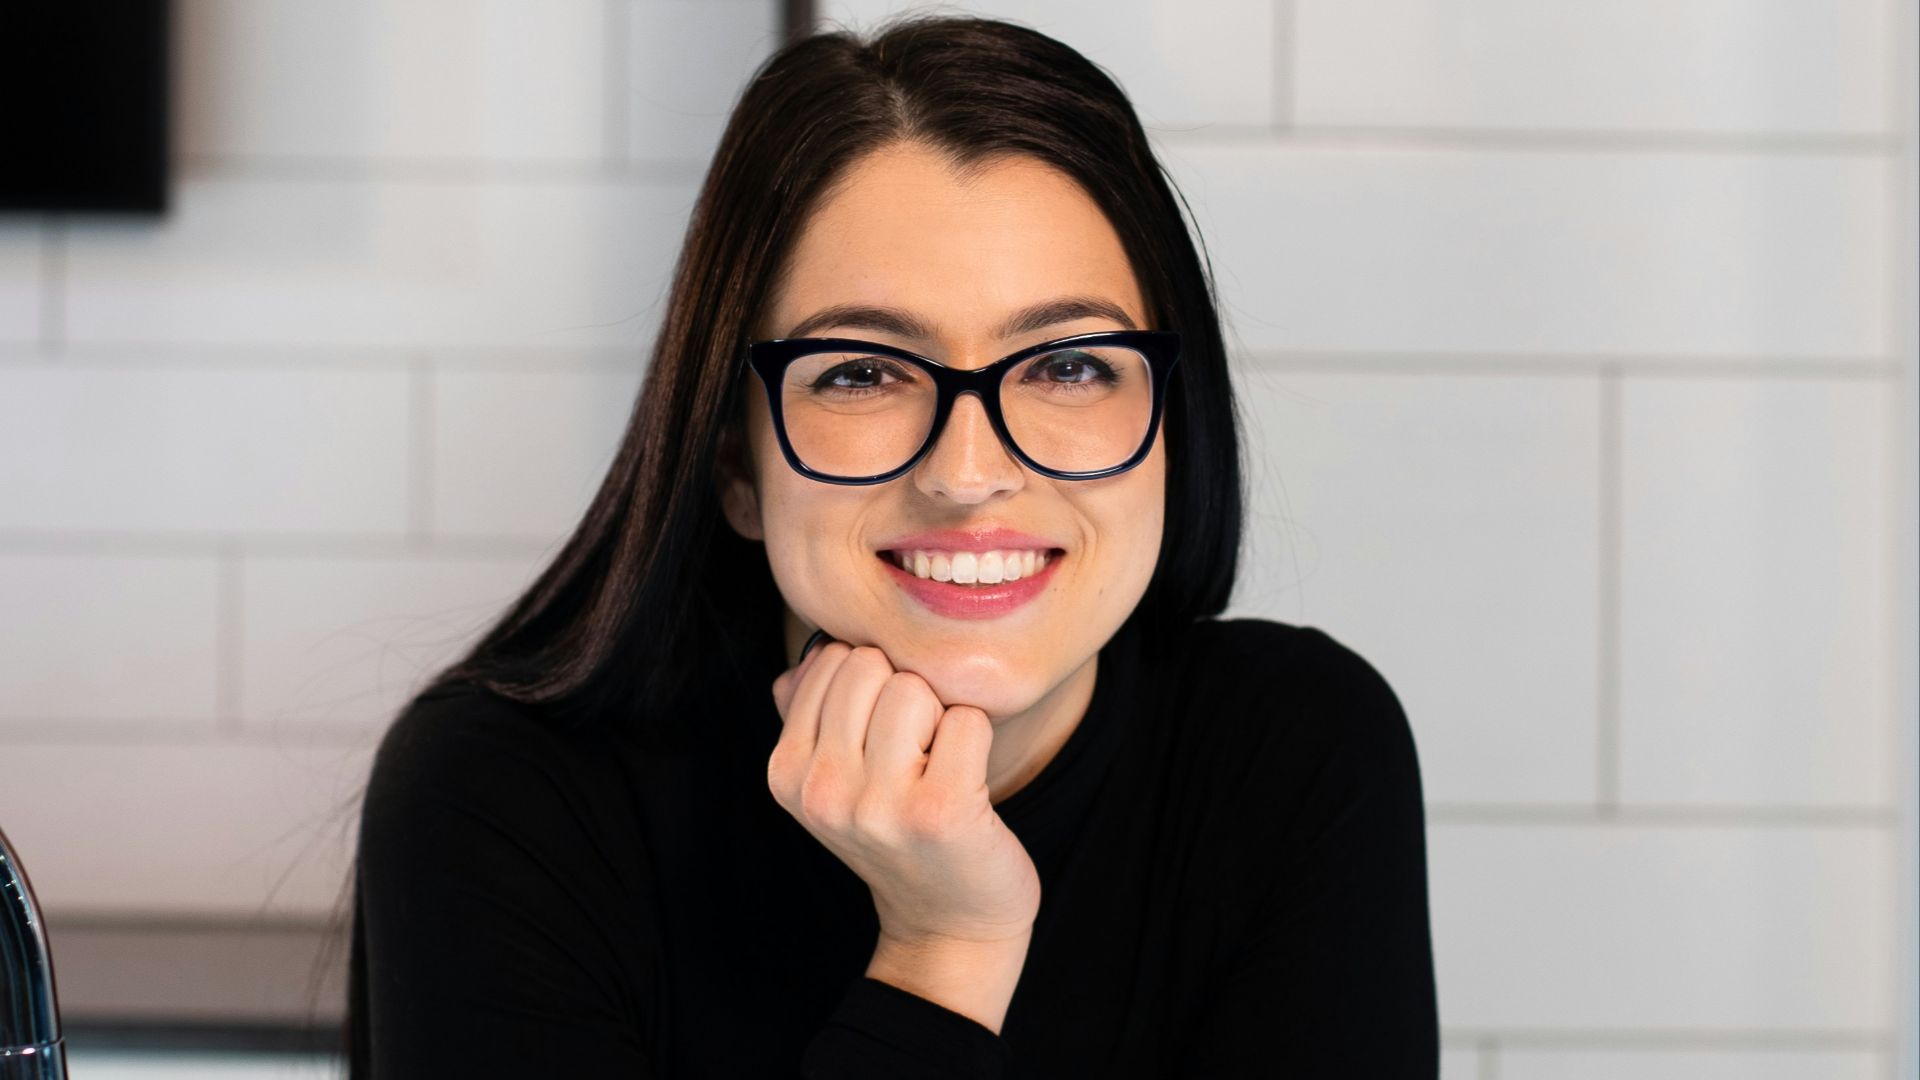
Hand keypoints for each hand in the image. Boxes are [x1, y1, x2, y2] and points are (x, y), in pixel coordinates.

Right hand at [768, 635, 1041, 950]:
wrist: (949, 922)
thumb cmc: (899, 834)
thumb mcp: (836, 780)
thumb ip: (812, 713)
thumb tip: (809, 655)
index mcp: (786, 772)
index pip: (831, 659)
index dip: (871, 685)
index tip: (879, 740)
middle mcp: (821, 790)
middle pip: (870, 664)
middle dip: (903, 694)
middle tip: (913, 755)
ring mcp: (878, 805)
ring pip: (915, 686)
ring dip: (939, 718)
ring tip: (935, 770)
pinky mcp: (940, 812)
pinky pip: (968, 719)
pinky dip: (977, 740)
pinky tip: (966, 785)